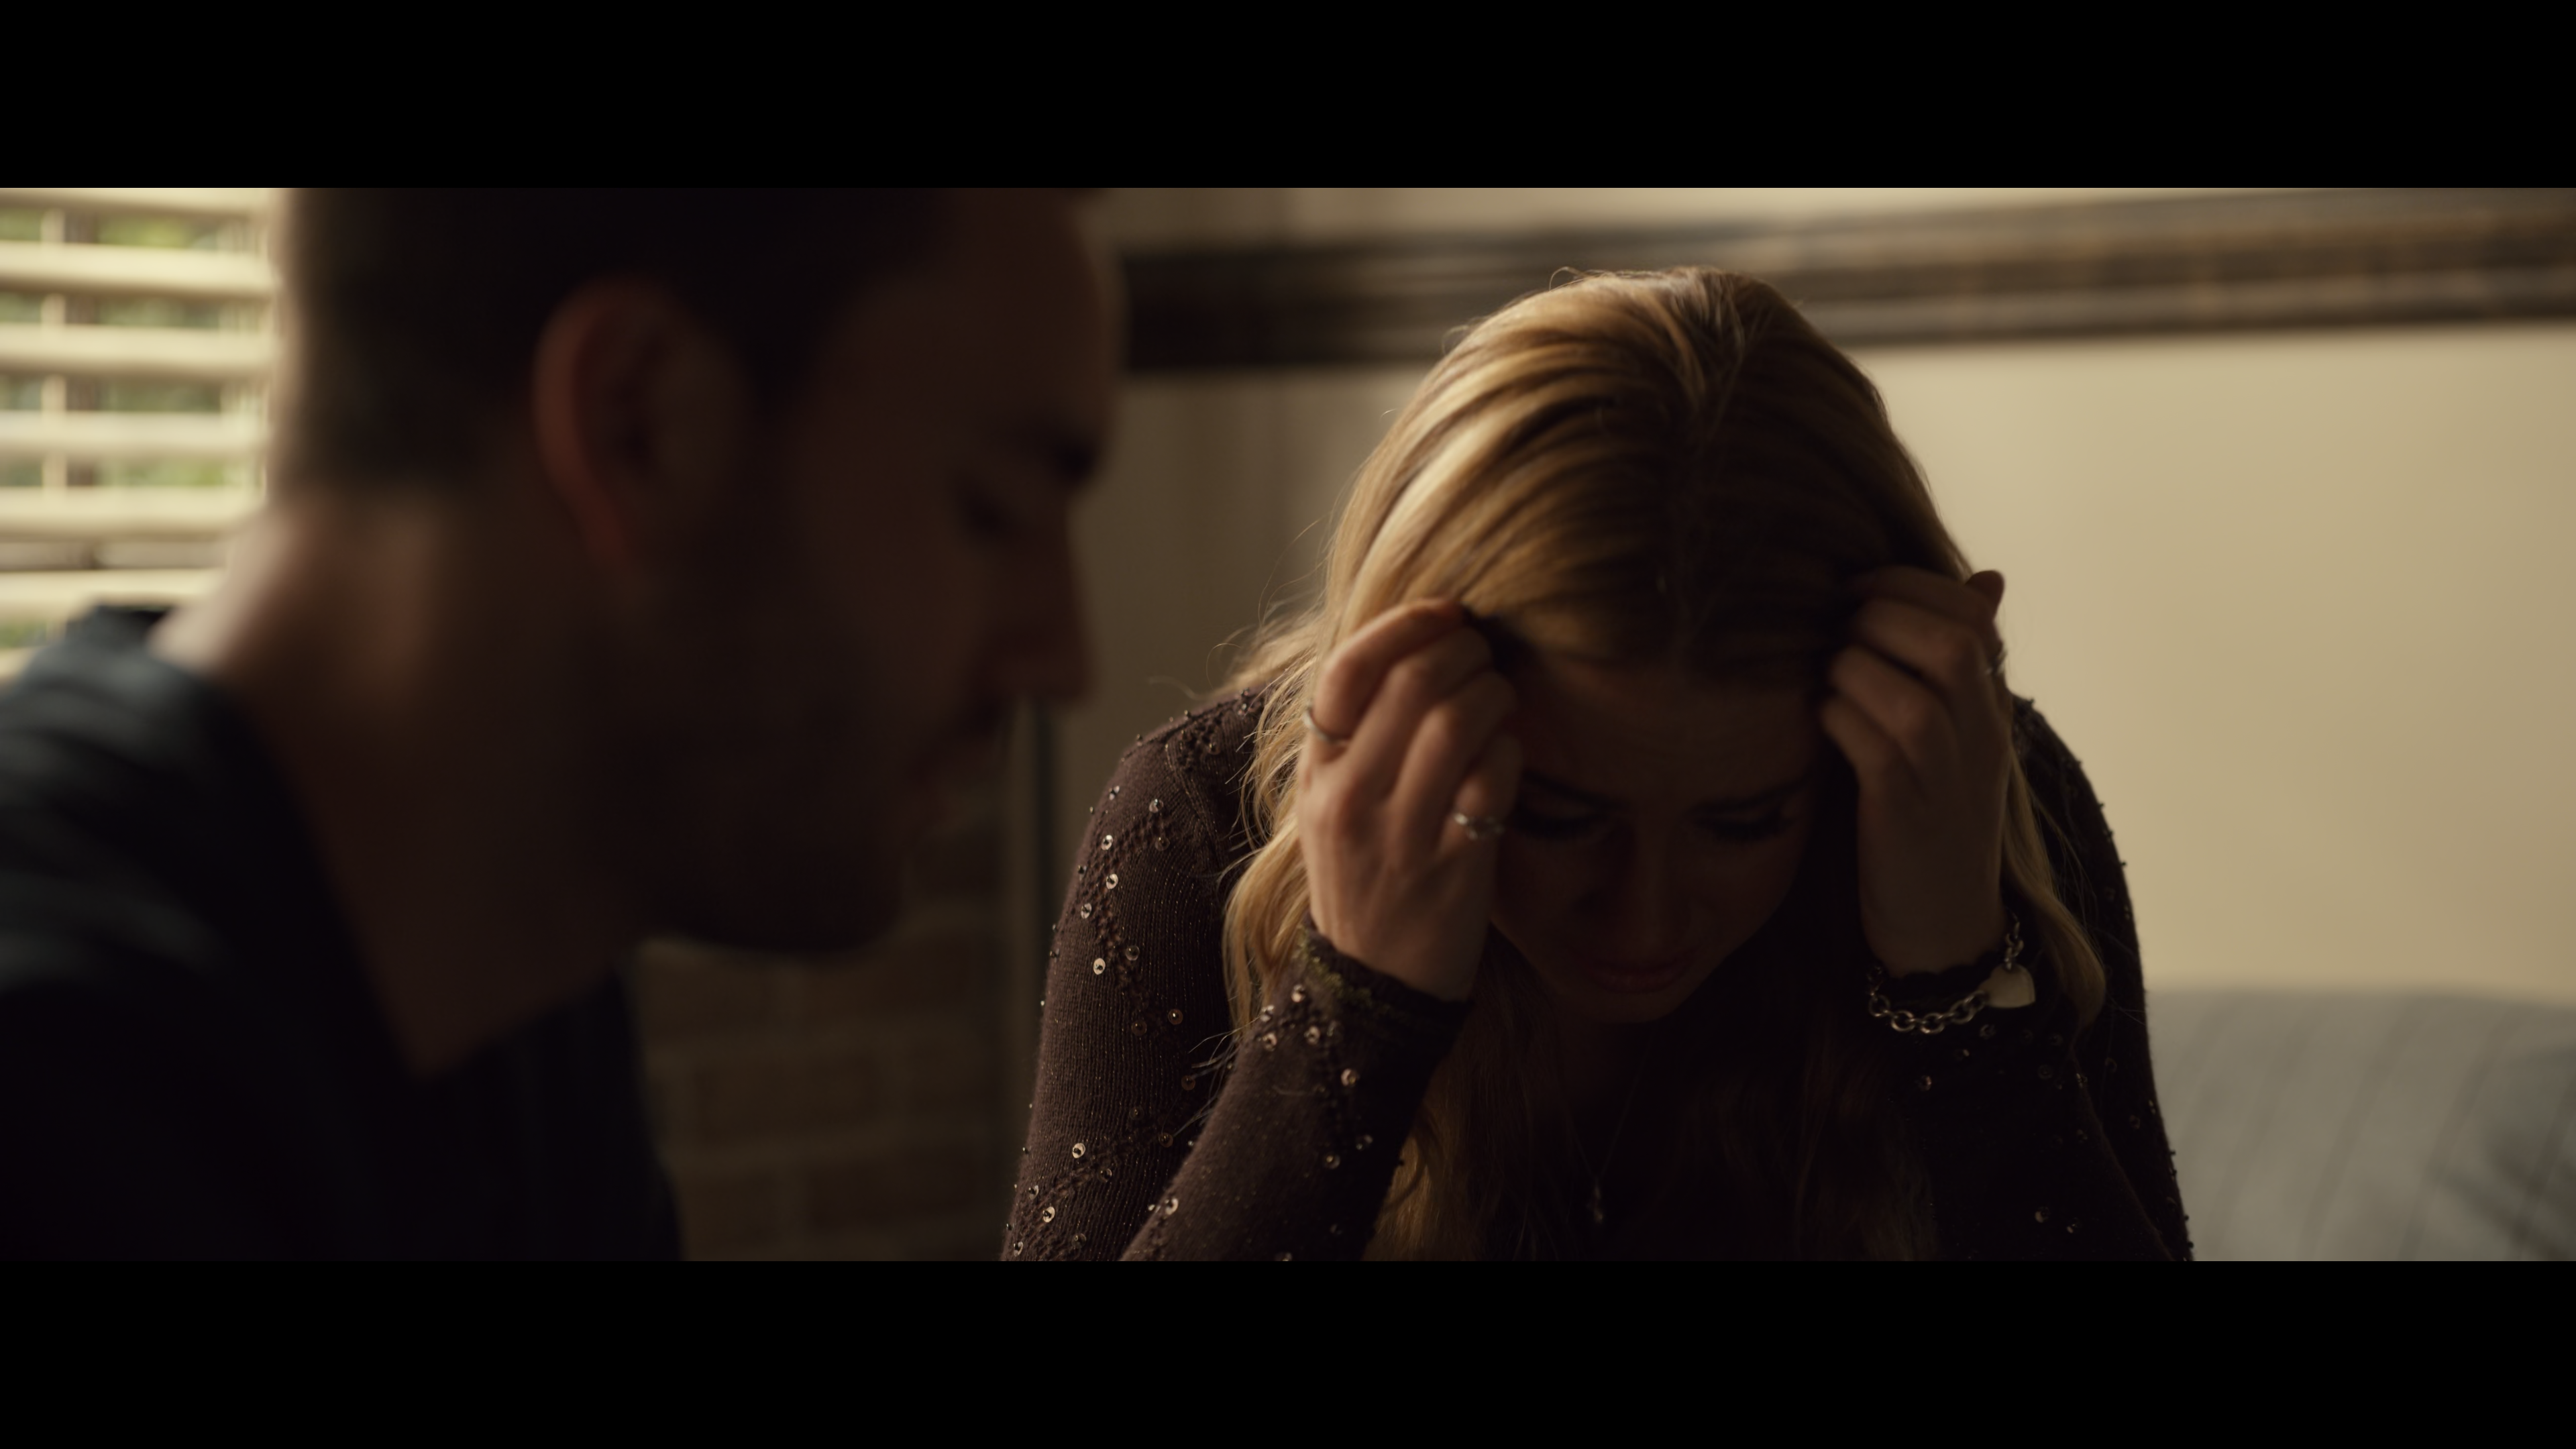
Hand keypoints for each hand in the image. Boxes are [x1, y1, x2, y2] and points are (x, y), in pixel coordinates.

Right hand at [1299, 600, 1521, 1001]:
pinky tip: (1509, 756)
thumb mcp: (1329, 805)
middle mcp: (1350, 800)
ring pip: (1454, 721)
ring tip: (1501, 699)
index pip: (1347, 670)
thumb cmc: (1362, 877)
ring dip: (1493, 693)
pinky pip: (1492, 778)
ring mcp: (1401, 836)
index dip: (1404, 625)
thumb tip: (1407, 646)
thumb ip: (1353, 735)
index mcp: (1316, 775)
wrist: (1373, 984)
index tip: (1445, 612)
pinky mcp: (1453, 868)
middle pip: (1411, 682)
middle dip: (1463, 650)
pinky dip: (1510, 752)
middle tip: (1485, 654)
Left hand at [1820, 567, 2013, 975]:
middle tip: (1835, 626)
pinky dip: (1839, 719)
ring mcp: (1945, 778)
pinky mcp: (1904, 815)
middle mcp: (1979, 738)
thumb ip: (1956, 664)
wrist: (1942, 925)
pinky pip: (1874, 749)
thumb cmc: (1930, 816)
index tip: (1858, 587)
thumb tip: (1984, 578)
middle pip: (1952, 646)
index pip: (1976, 619)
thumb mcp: (1956, 734)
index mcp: (1991, 711)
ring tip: (1825, 672)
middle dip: (1882, 617)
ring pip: (1914, 696)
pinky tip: (1819, 719)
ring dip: (1854, 668)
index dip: (1912, 586)